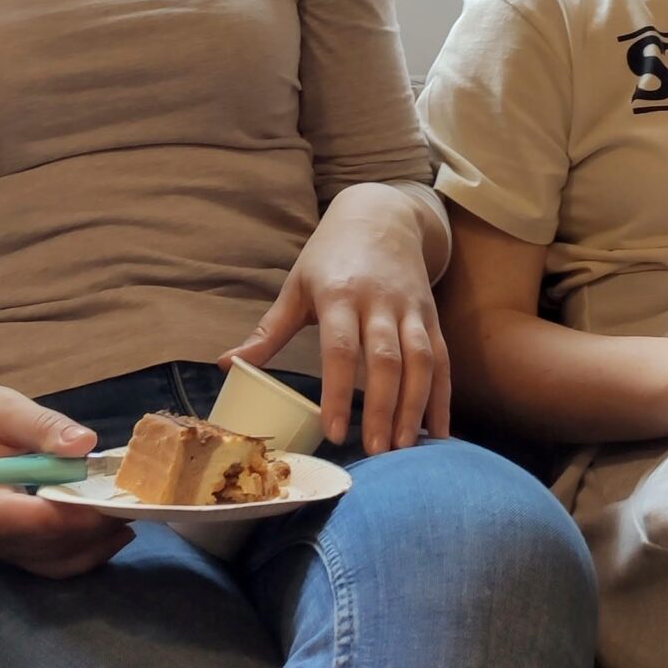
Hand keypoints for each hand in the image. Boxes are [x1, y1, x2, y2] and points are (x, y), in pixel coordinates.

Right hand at [0, 384, 128, 578]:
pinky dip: (85, 553)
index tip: (101, 501)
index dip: (58, 515)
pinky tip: (113, 534)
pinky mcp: (10, 549)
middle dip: (87, 528)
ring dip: (93, 545)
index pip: (10, 516)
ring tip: (127, 516)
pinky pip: (50, 563)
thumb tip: (84, 444)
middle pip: (36, 544)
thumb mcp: (3, 407)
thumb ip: (42, 425)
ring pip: (48, 561)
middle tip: (130, 503)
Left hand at [220, 185, 448, 453]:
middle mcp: (379, 302)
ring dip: (414, 406)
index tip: (334, 431)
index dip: (338, 391)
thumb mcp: (296, 286)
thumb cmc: (330, 255)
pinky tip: (438, 431)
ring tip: (404, 447)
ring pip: (421, 361)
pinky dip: (443, 396)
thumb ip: (268, 330)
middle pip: (385, 359)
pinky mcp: (431, 316)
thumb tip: (225, 365)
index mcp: (340, 294)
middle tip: (374, 452)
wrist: (381, 215)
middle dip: (382, 408)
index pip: (340, 348)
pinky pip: (442, 359)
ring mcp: (411, 308)